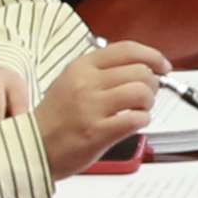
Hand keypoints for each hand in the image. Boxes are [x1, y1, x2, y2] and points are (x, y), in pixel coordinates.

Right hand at [35, 45, 167, 176]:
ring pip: (141, 92)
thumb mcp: (72, 81)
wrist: (34, 147)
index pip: (126, 50)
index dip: (152, 56)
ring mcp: (91, 107)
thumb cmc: (57, 118)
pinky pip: (136, 119)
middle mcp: (86, 83)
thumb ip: (103, 71)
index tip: (163, 66)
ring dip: (148, 103)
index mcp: (81, 67)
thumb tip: (142, 67)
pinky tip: (133, 123)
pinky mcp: (97, 131)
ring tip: (139, 110)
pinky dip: (142, 120)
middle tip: (146, 95)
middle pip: (140, 71)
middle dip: (152, 84)